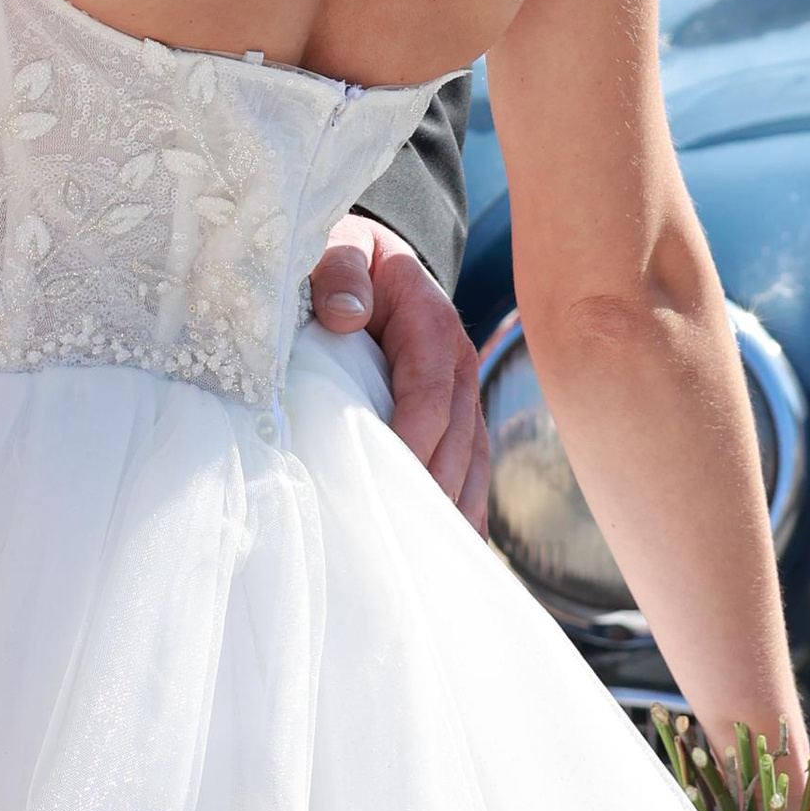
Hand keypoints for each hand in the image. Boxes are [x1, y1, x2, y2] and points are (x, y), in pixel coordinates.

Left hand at [313, 218, 490, 527]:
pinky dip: (463, 511)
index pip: (428, 395)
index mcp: (431, 324)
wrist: (376, 257)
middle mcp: (458, 365)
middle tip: (398, 543)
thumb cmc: (350, 259)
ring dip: (453, 512)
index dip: (411, 441)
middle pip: (455, 441)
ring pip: (471, 464)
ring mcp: (463, 395)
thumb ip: (338, 270)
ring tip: (429, 565)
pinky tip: (450, 555)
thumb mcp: (340, 245)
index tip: (382, 482)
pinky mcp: (457, 417)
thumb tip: (343, 314)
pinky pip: (470, 469)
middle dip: (432, 492)